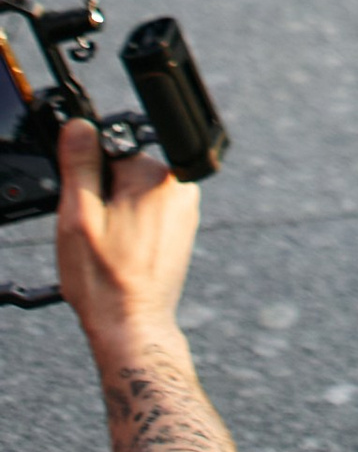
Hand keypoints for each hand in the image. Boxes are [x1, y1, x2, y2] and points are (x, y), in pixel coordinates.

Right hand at [53, 118, 199, 357]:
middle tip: (98, 235)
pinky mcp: (181, 230)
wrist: (132, 326)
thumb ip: (80, 165)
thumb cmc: (105, 280)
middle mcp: (180, 187)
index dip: (90, 180)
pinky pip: (147, 215)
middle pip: (124, 172)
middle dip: (105, 197)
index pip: (111, 152)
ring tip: (111, 250)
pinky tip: (123, 256)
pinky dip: (130, 229)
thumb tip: (80, 126)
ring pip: (133, 196)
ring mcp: (184, 210)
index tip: (88, 210)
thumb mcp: (79, 217)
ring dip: (116, 216)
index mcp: (158, 175)